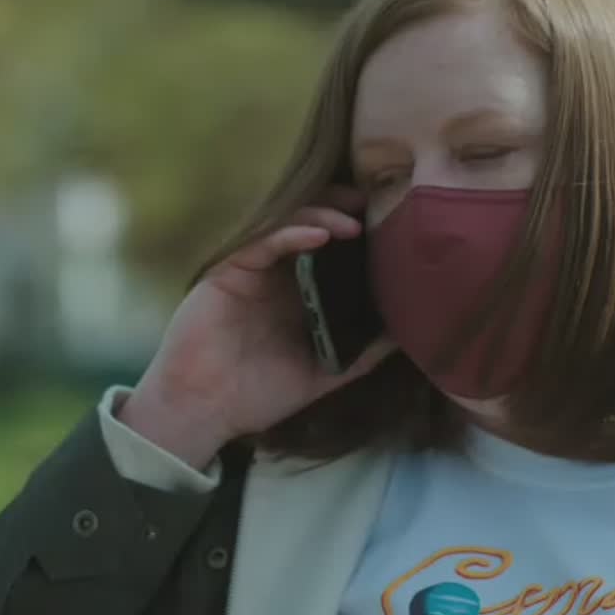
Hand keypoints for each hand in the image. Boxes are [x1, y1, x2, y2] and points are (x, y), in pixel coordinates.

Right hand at [118, 186, 395, 468]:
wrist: (205, 410)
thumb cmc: (259, 394)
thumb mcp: (325, 373)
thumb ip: (362, 353)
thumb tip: (409, 335)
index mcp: (298, 292)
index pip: (330, 247)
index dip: (357, 230)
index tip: (389, 221)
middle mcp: (277, 274)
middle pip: (309, 223)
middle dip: (341, 209)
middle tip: (372, 204)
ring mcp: (252, 270)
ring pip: (286, 224)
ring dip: (321, 216)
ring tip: (352, 223)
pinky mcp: (228, 271)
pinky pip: (261, 242)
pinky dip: (290, 233)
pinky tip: (319, 235)